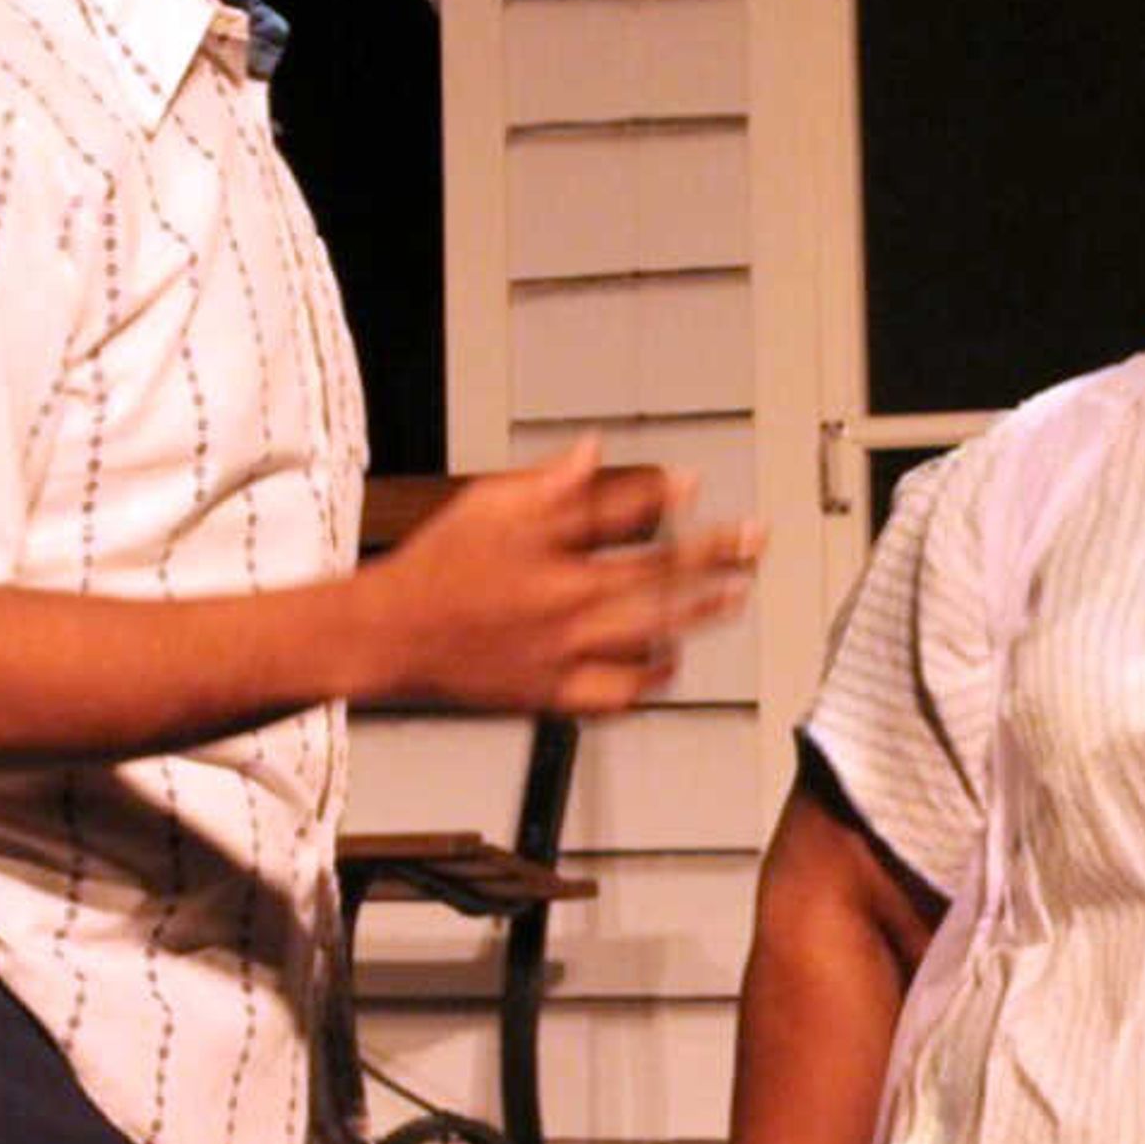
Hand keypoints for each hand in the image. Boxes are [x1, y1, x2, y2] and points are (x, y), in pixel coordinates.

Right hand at [363, 445, 760, 717]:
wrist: (390, 637)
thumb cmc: (437, 567)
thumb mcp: (486, 506)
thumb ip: (548, 483)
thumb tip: (595, 450)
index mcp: (548, 551)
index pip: (622, 515)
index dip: (663, 494)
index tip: (694, 483)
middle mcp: (563, 603)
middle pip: (655, 574)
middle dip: (712, 554)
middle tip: (754, 540)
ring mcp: (562, 652)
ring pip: (649, 634)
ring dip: (699, 612)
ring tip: (736, 595)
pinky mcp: (552, 692)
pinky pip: (616, 693)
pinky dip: (651, 679)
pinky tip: (673, 662)